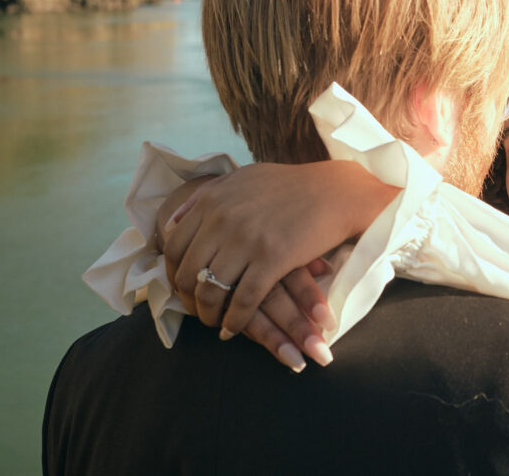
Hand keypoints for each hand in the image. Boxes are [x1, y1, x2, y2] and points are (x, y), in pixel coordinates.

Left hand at [160, 160, 398, 368]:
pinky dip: (236, 320)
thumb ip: (206, 195)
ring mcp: (246, 239)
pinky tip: (234, 329)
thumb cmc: (292, 186)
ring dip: (209, 314)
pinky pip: (244, 299)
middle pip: (187, 272)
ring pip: (211, 290)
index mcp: (211, 200)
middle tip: (198, 311)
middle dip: (189, 299)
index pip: (173, 246)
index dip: (173, 273)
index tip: (183, 288)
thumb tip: (174, 220)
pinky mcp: (272, 259)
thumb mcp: (242, 179)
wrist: (335, 191)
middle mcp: (222, 219)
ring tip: (215, 324)